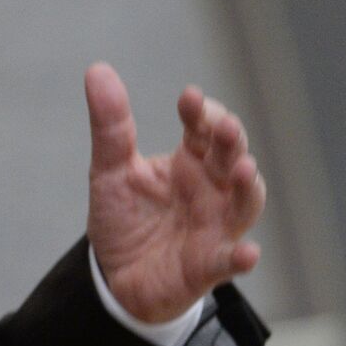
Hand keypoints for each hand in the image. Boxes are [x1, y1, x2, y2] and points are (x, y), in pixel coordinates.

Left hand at [84, 62, 265, 322]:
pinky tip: (247, 254)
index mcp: (191, 162)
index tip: (188, 98)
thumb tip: (97, 69)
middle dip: (231, 141)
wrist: (116, 277)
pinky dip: (241, 257)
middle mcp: (212, 190)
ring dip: (248, 187)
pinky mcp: (209, 265)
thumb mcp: (110, 171)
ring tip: (244, 169)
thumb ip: (110, 126)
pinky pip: (230, 260)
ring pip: (244, 203)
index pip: (204, 129)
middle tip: (223, 126)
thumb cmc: (125, 219)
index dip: (200, 112)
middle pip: (232, 158)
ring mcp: (216, 227)